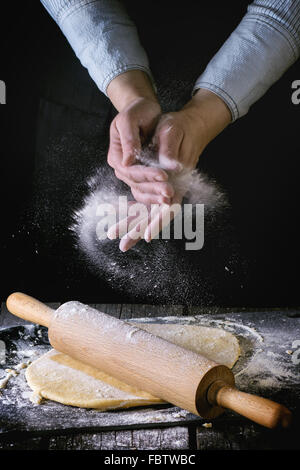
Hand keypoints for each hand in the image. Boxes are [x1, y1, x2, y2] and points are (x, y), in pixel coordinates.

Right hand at [107, 71, 173, 204]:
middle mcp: (122, 167)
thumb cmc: (137, 111)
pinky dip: (155, 196)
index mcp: (116, 155)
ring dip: (155, 196)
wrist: (146, 111)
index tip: (163, 174)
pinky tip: (167, 200)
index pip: (129, 170)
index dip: (145, 174)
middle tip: (169, 191)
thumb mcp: (129, 119)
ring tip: (169, 198)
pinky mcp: (142, 176)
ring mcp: (131, 174)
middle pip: (136, 183)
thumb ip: (128, 139)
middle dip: (153, 188)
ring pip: (141, 190)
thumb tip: (127, 161)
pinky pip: (146, 191)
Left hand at [108, 89, 231, 250]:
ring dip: (130, 223)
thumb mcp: (173, 132)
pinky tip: (115, 212)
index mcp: (177, 181)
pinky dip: (129, 208)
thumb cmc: (181, 128)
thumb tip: (170, 166)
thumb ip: (170, 149)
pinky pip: (141, 201)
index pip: (168, 208)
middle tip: (122, 246)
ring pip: (146, 211)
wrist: (189, 125)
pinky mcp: (156, 186)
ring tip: (112, 232)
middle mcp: (171, 190)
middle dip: (137, 230)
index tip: (146, 236)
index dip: (157, 222)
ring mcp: (163, 190)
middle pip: (154, 216)